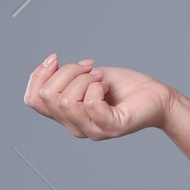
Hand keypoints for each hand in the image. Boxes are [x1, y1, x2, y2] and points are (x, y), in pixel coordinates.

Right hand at [24, 55, 172, 138]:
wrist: (157, 97)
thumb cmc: (124, 87)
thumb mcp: (87, 76)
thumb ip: (64, 76)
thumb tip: (49, 64)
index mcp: (66, 116)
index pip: (32, 100)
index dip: (38, 75)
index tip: (56, 58)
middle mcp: (76, 127)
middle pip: (48, 96)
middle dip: (67, 72)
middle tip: (90, 68)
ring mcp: (93, 130)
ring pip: (66, 100)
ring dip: (83, 79)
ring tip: (100, 78)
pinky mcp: (111, 127)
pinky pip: (90, 104)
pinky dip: (96, 87)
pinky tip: (107, 86)